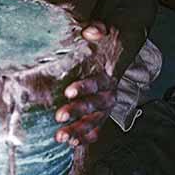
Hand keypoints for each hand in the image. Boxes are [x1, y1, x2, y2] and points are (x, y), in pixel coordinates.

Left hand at [55, 23, 116, 146]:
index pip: (96, 83)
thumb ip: (97, 30)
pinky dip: (84, 138)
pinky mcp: (100, 115)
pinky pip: (94, 129)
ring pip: (94, 122)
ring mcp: (105, 108)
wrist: (116, 53)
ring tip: (61, 137)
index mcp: (108, 76)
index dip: (83, 88)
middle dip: (77, 113)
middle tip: (59, 117)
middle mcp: (109, 94)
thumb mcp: (102, 32)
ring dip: (78, 131)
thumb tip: (91, 31)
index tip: (68, 92)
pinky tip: (72, 144)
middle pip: (94, 106)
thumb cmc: (103, 43)